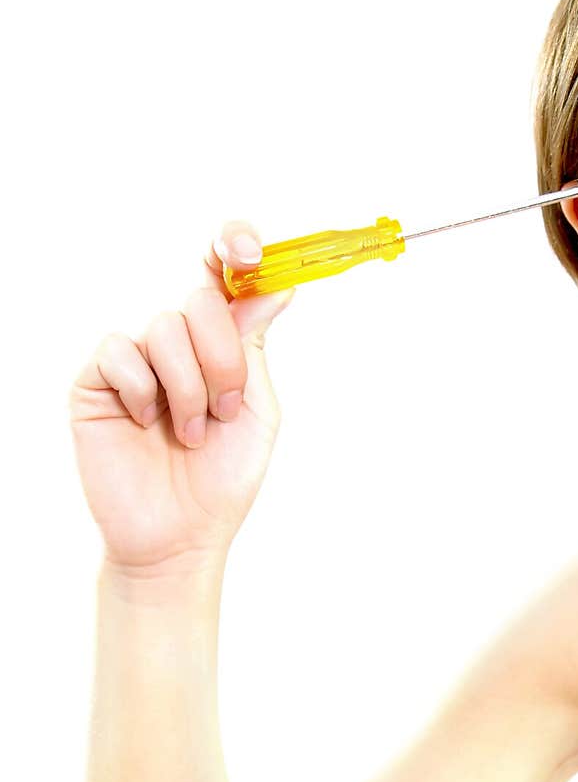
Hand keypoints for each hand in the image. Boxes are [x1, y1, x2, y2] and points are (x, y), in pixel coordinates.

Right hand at [69, 220, 295, 572]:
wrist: (180, 537)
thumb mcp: (257, 410)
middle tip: (225, 411)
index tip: (252, 253)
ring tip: (191, 433)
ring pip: (165, 327)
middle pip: (200, 300)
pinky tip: (148, 425)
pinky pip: (120, 352)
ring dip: (190, 387)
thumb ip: (256, 347)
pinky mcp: (96, 381)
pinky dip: (145, 391)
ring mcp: (135, 359)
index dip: (234, 245)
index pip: (221, 273)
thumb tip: (276, 285)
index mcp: (219, 343)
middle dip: (224, 358)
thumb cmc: (221, 478)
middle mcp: (177, 343)